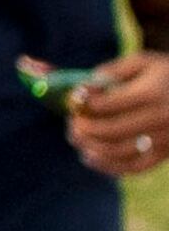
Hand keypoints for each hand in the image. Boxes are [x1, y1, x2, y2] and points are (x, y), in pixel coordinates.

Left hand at [65, 50, 168, 179]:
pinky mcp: (167, 154)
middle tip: (71, 121)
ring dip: (90, 146)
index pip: (106, 104)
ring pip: (118, 151)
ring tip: (75, 137)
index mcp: (151, 93)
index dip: (83, 103)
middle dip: (82, 127)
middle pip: (109, 130)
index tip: (73, 99)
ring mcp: (164, 139)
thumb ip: (112, 72)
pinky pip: (133, 166)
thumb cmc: (167, 74)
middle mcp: (159, 119)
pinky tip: (89, 156)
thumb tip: (82, 87)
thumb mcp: (143, 63)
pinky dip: (108, 165)